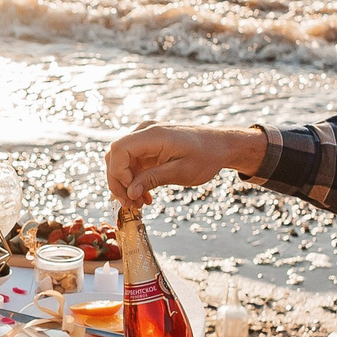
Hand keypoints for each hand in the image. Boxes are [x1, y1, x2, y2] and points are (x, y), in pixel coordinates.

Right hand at [105, 124, 262, 209]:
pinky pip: (132, 163)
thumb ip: (153, 179)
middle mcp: (145, 131)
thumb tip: (129, 192)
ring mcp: (145, 137)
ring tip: (138, 203)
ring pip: (120, 161)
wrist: (221, 146)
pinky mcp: (148, 146)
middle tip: (130, 204)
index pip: (119, 149)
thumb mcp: (181, 172)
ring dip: (125, 184)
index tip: (129, 193)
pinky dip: (134, 180)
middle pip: (115, 155)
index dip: (117, 173)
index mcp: (154, 134)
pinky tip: (144, 196)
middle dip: (118, 182)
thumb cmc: (206, 156)